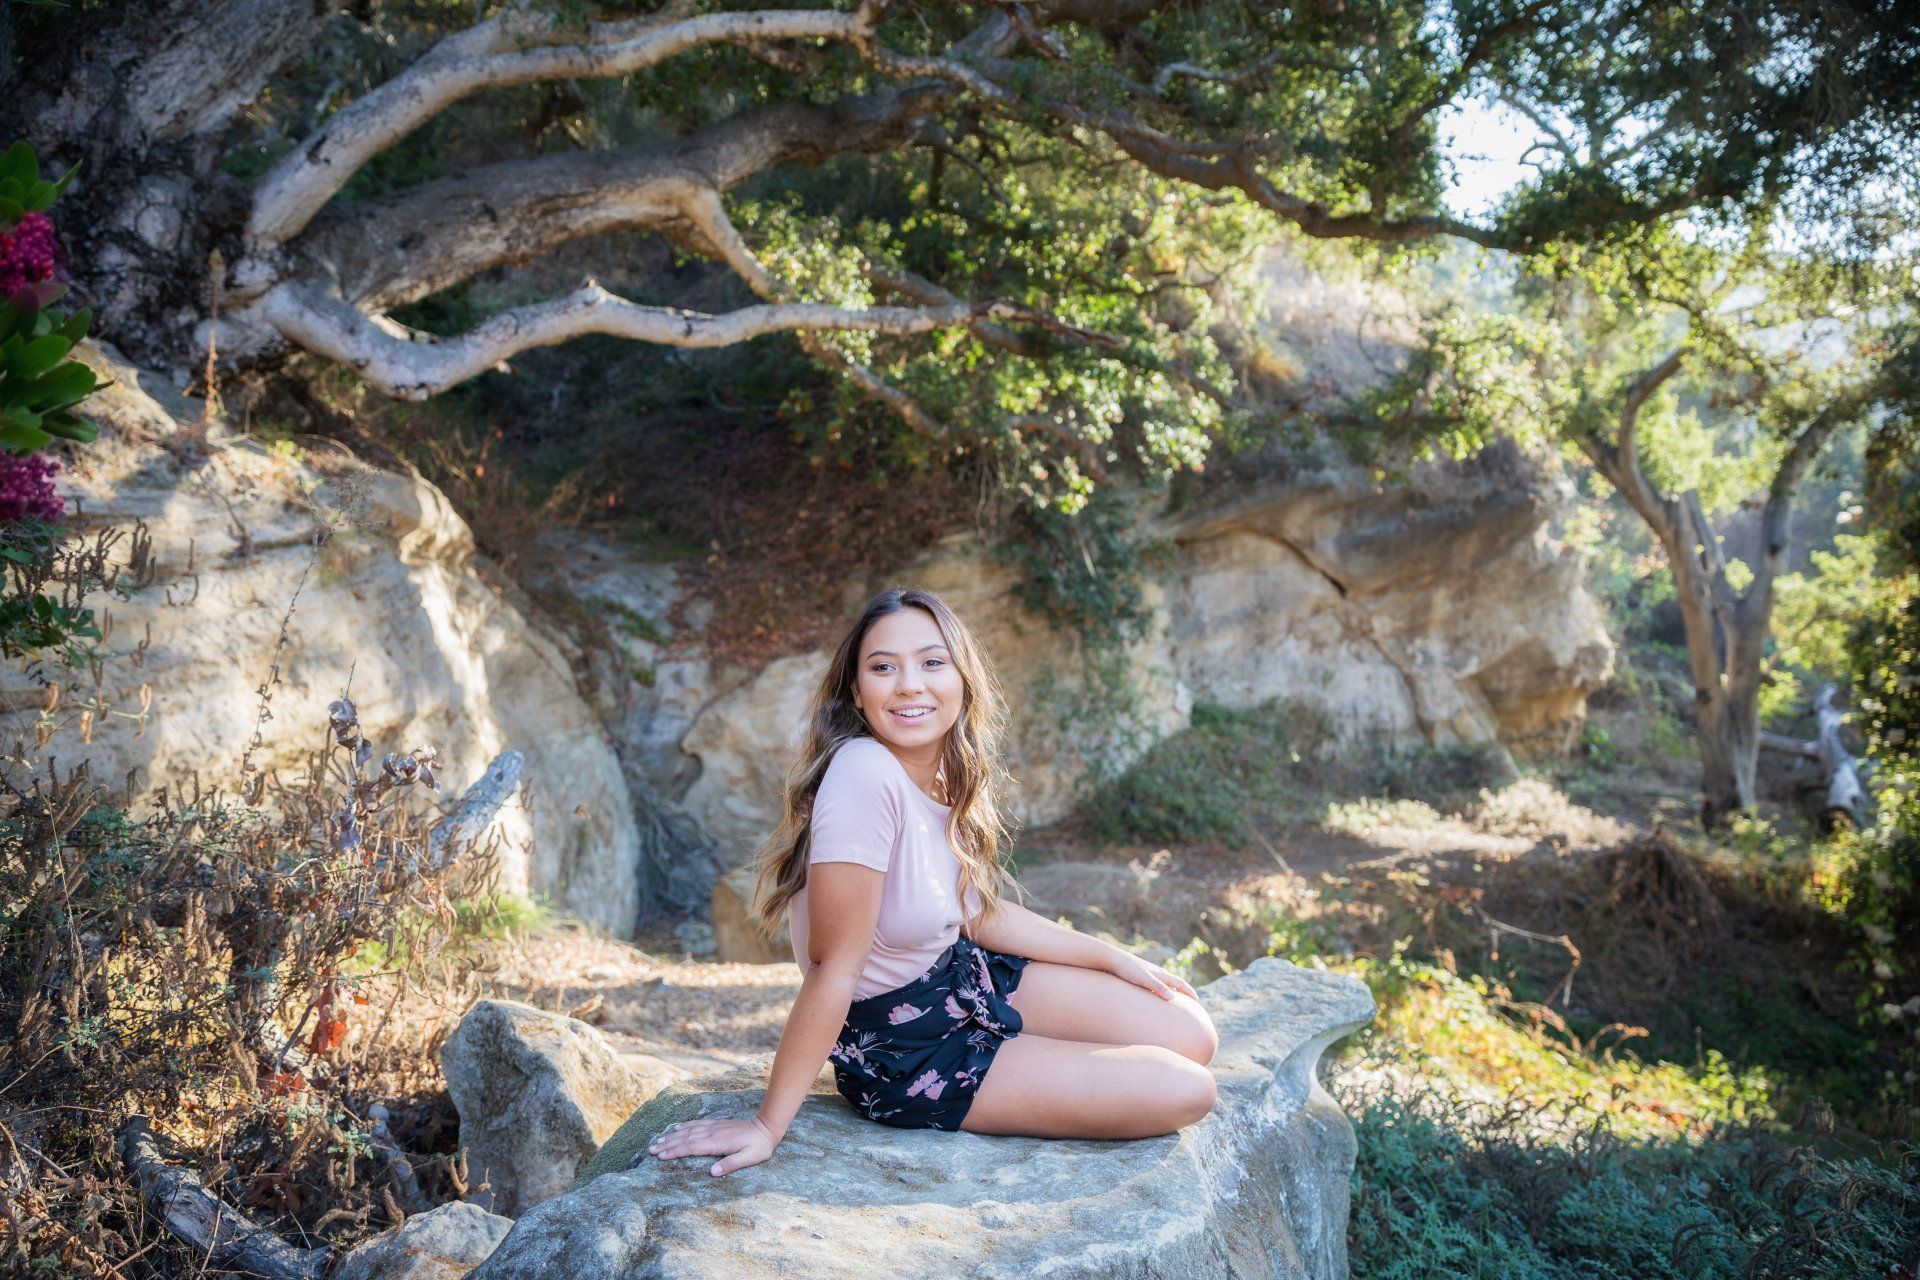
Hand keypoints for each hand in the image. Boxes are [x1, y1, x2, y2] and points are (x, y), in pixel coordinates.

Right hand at [645, 1114, 777, 1176]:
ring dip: (672, 1136)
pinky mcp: (716, 1125)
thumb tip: (712, 1172)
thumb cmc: (759, 1146)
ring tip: (657, 1141)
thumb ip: (731, 1164)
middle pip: (684, 1139)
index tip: (660, 1156)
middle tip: (650, 1150)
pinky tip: (676, 1128)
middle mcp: (712, 1133)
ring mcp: (713, 1127)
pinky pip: (696, 1124)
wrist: (766, 1126)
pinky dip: (685, 1126)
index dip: (674, 1152)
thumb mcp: (749, 1158)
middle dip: (667, 1144)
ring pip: (688, 1131)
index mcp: (717, 1143)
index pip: (690, 1147)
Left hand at [1106, 949, 1198, 1001]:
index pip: (1179, 983)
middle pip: (1174, 982)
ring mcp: (1148, 973)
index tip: (1197, 1000)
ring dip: (1173, 989)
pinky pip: (1155, 983)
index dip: (1189, 991)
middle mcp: (1156, 972)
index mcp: (1160, 973)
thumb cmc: (1128, 970)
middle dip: (1183, 990)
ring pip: (1165, 982)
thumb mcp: (1144, 980)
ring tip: (1175, 997)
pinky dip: (1161, 989)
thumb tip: (1173, 998)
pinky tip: (1155, 994)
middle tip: (1191, 999)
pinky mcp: (1139, 975)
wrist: (1112, 959)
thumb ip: (1158, 988)